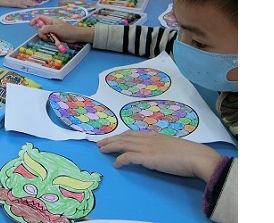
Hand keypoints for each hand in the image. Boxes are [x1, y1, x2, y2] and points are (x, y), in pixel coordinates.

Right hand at [29, 16, 93, 43]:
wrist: (76, 36)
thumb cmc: (68, 30)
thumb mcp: (57, 29)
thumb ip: (48, 28)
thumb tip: (40, 29)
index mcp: (50, 20)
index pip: (40, 18)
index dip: (35, 20)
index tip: (31, 25)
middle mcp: (50, 25)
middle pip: (40, 27)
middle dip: (41, 32)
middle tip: (45, 36)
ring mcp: (51, 31)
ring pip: (43, 34)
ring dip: (45, 37)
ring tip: (51, 39)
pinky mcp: (54, 36)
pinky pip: (47, 38)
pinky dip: (49, 40)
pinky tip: (54, 41)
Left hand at [97, 130, 221, 182]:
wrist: (196, 157)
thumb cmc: (189, 154)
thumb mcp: (172, 146)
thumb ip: (161, 147)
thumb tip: (156, 153)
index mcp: (154, 135)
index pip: (132, 133)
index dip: (121, 135)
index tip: (113, 138)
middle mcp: (148, 139)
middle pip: (124, 137)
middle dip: (111, 140)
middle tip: (100, 143)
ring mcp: (146, 147)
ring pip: (123, 144)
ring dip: (110, 147)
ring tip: (102, 150)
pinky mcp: (147, 158)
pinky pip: (128, 157)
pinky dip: (120, 159)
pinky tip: (116, 164)